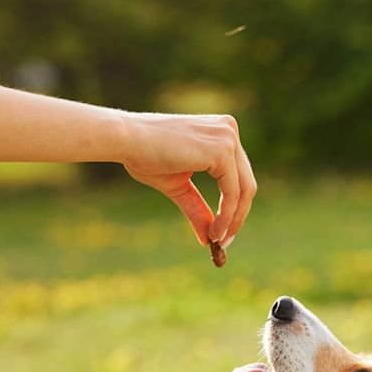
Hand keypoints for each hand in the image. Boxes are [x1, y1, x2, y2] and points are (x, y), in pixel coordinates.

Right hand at [120, 113, 256, 247]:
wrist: (125, 139)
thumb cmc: (145, 156)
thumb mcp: (178, 186)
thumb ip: (197, 207)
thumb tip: (210, 239)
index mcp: (221, 131)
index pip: (238, 175)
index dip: (234, 207)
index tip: (223, 233)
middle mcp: (229, 129)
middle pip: (246, 183)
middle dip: (237, 217)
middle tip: (224, 242)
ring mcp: (228, 138)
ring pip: (243, 190)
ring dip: (233, 220)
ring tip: (218, 241)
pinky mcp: (222, 150)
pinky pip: (233, 192)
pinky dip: (227, 216)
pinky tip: (215, 232)